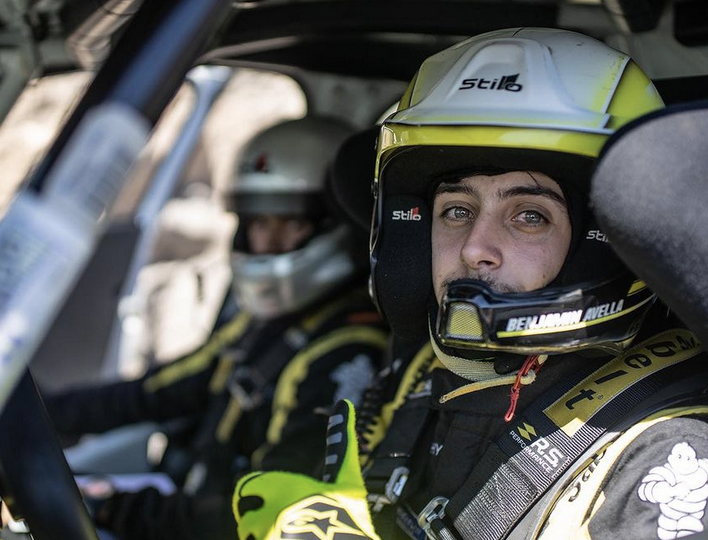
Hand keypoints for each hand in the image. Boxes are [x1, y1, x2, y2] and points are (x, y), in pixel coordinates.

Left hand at [233, 400, 379, 539]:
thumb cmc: (349, 519)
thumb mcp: (347, 480)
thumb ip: (340, 444)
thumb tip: (345, 404)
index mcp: (281, 488)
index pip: (247, 486)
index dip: (257, 493)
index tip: (272, 500)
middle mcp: (265, 511)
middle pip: (243, 512)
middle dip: (254, 514)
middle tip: (278, 522)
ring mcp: (261, 536)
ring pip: (248, 534)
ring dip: (260, 535)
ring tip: (288, 537)